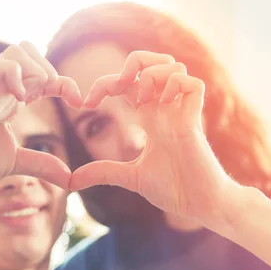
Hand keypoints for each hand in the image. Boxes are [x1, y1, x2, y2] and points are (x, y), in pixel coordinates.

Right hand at [0, 42, 81, 203]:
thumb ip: (41, 164)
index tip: (80, 102)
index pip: (44, 75)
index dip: (65, 83)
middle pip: (29, 50)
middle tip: (54, 93)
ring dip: (35, 68)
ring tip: (33, 97)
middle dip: (50, 67)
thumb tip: (70, 178)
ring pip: (15, 50)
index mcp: (11, 100)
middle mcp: (1, 89)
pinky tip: (18, 99)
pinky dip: (11, 73)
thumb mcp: (14, 163)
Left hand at [70, 51, 238, 228]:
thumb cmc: (174, 190)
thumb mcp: (130, 177)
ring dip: (153, 74)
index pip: (128, 84)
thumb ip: (103, 173)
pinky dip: (176, 85)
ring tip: (142, 98)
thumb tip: (71, 181)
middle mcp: (165, 110)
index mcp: (150, 118)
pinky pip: (192, 83)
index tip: (85, 103)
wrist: (200, 206)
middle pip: (154, 63)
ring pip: (174, 67)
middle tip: (119, 85)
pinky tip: (164, 104)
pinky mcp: (196, 120)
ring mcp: (181, 113)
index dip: (104, 84)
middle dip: (133, 63)